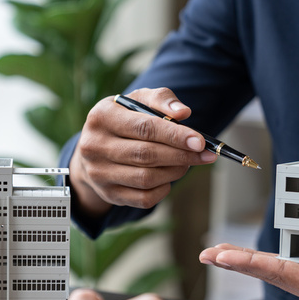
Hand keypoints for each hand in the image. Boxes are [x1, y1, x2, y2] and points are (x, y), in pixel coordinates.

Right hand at [69, 87, 216, 215]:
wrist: (94, 149)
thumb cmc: (124, 120)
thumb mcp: (137, 101)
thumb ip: (161, 100)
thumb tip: (184, 113)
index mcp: (102, 117)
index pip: (145, 127)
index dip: (175, 135)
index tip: (200, 141)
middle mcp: (94, 146)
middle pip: (146, 155)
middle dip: (181, 155)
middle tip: (204, 155)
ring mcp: (99, 173)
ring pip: (146, 178)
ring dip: (174, 172)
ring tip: (186, 163)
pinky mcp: (108, 194)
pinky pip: (144, 198)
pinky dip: (163, 189)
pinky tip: (168, 177)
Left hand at [200, 244, 298, 299]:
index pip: (282, 274)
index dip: (250, 263)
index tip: (222, 256)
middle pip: (271, 272)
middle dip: (238, 262)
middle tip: (209, 253)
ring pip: (279, 268)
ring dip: (250, 260)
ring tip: (225, 252)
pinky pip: (296, 263)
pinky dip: (273, 257)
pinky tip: (262, 255)